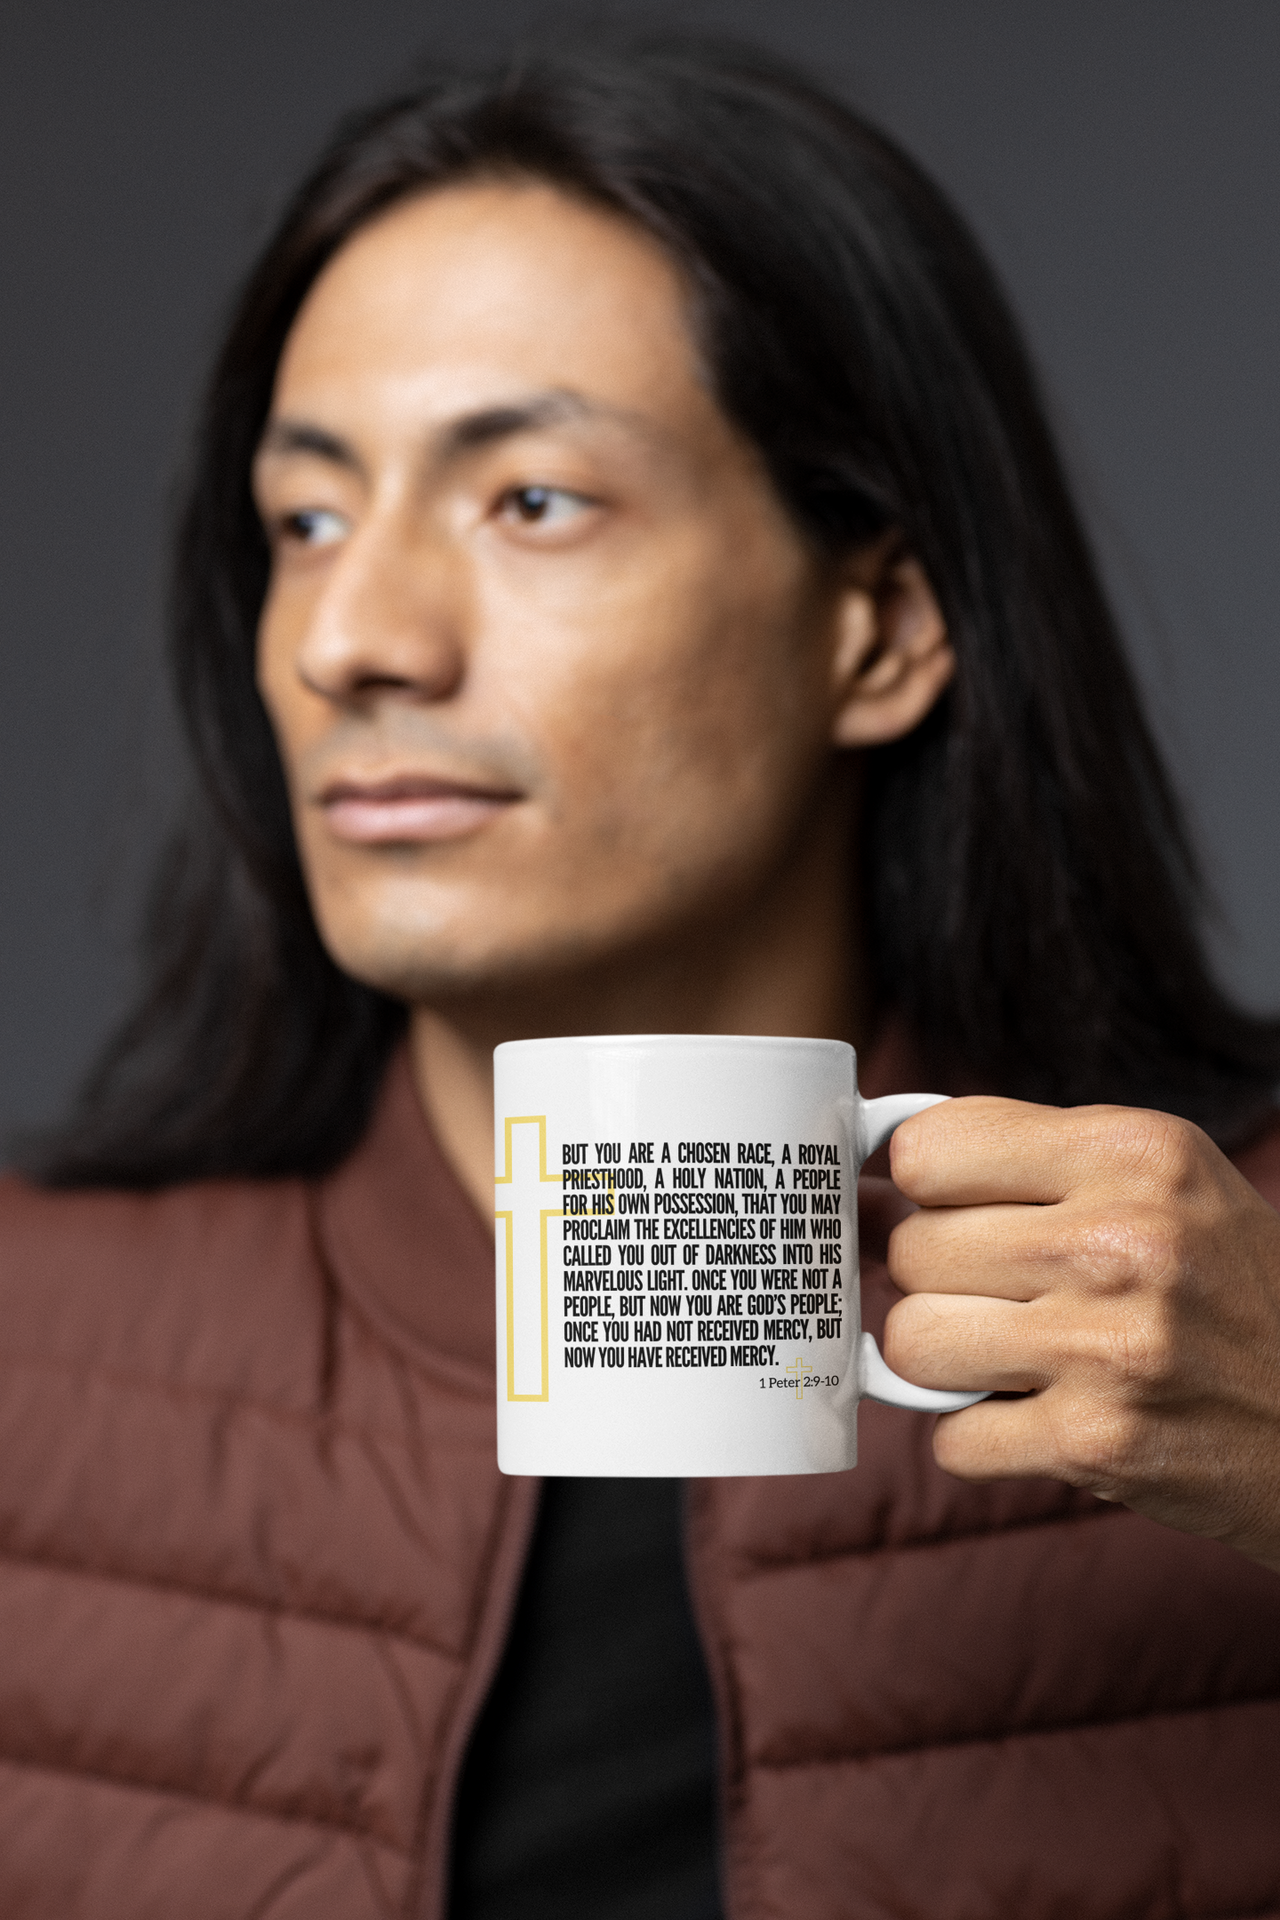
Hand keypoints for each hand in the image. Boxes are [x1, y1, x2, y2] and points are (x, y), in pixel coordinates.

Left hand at [884, 1097, 1279, 1569]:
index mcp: (1132, 1152)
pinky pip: (950, 1436)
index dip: (919, 1186)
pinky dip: (979, 1435)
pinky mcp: (1096, 1443)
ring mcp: (1106, 1347)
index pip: (929, 1149)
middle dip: (936, 1279)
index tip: (938, 1208)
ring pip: (912, 1340)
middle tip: (997, 1293)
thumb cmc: (1227, 1286)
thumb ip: (1027, 1160)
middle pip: (913, 1248)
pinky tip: (1038, 1417)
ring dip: (943, 1359)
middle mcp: (1120, 1240)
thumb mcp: (1160, 1182)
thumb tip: (865, 1186)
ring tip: (1005, 1353)